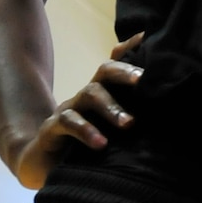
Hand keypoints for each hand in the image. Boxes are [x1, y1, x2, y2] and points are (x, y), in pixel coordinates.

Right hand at [9, 34, 143, 188]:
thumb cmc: (84, 147)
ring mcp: (69, 109)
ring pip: (90, 95)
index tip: (149, 37)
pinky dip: (86, 131)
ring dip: (111, 108)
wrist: (41, 165)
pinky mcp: (52, 127)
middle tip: (142, 79)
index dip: (132, 48)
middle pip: (105, 71)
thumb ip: (131, 118)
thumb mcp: (111, 131)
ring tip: (128, 123)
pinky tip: (101, 143)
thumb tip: (160, 112)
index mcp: (103, 93)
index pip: (118, 64)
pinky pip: (69, 122)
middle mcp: (86, 95)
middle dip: (125, 72)